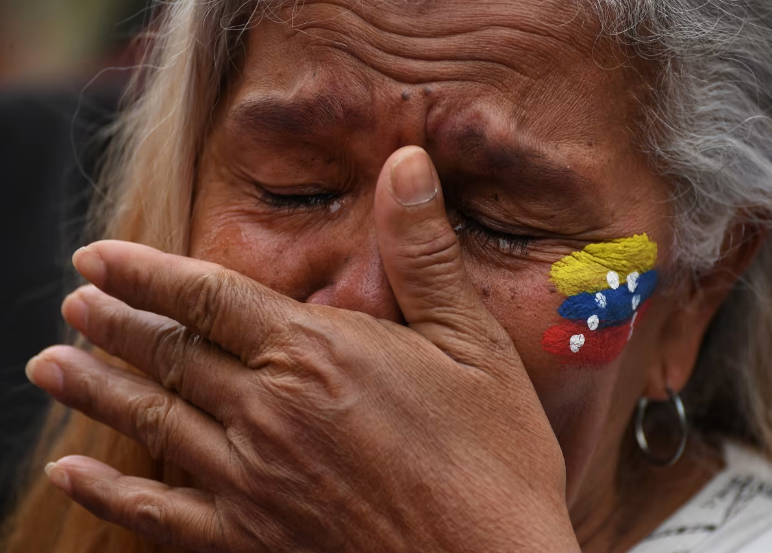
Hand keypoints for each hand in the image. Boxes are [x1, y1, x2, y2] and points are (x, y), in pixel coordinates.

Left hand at [26, 147, 577, 552]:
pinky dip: (109, 493)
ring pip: (151, 423)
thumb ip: (425, 252)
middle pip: (169, 357)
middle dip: (113, 325)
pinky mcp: (252, 543)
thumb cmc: (493, 456)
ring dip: (96, 390)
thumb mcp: (474, 342)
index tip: (96, 257)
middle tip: (73, 304)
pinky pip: (158, 515)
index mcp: (316, 355)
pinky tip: (73, 476)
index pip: (208, 298)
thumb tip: (408, 161)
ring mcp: (251, 483)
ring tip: (50, 367)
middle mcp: (267, 413)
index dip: (146, 272)